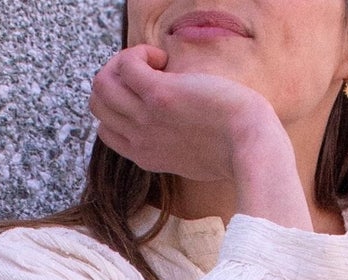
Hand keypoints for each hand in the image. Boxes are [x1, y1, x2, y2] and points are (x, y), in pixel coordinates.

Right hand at [89, 47, 310, 229]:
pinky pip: (125, 66)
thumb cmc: (232, 149)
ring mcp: (146, 120)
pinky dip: (138, 54)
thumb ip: (173, 144)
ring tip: (156, 65)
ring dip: (124, 64)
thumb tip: (174, 122)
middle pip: (98, 104)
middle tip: (150, 73)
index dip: (120, 104)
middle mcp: (139, 140)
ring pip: (101, 84)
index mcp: (144, 156)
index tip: (150, 95)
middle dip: (117, 79)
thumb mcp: (192, 157)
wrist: (249, 147)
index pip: (105, 128)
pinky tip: (163, 59)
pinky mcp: (160, 97)